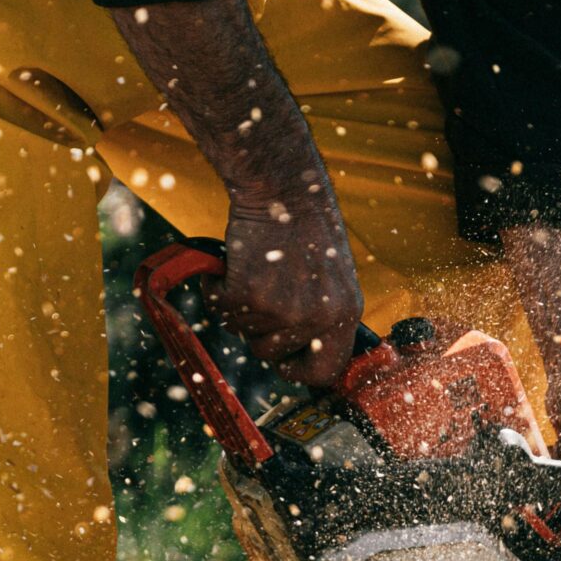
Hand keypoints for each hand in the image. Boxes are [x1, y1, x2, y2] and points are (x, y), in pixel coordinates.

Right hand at [218, 196, 362, 387]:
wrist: (283, 188)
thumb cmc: (305, 228)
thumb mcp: (333, 278)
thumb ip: (322, 317)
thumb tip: (301, 356)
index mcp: (344, 314)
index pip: (323, 371)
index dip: (297, 370)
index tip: (282, 359)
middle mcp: (318, 318)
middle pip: (270, 353)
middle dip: (257, 329)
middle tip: (260, 292)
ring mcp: (284, 310)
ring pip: (241, 330)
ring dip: (237, 304)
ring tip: (252, 268)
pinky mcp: (250, 295)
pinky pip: (219, 309)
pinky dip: (216, 287)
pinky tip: (230, 263)